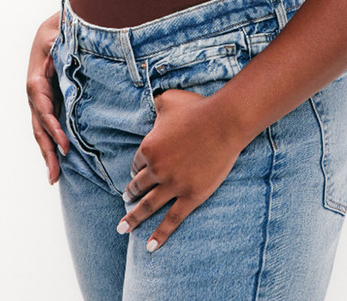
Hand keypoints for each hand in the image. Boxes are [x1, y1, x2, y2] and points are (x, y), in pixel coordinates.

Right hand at [25, 11, 68, 183]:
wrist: (53, 30)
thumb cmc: (56, 33)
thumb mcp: (55, 35)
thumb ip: (56, 43)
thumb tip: (57, 46)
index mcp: (36, 83)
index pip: (44, 111)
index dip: (53, 130)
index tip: (65, 146)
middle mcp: (35, 96)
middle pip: (39, 128)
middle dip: (47, 151)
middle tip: (55, 175)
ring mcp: (39, 101)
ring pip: (41, 131)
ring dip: (47, 154)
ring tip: (54, 177)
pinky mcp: (48, 103)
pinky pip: (48, 127)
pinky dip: (51, 144)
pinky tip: (57, 160)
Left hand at [118, 88, 246, 250]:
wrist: (224, 122)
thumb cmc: (197, 108)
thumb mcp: (168, 100)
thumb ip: (156, 105)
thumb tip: (152, 104)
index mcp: (148, 148)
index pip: (136, 164)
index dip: (136, 169)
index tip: (137, 174)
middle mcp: (156, 170)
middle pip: (138, 186)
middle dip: (130, 195)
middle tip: (125, 201)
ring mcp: (173, 185)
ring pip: (148, 206)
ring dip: (133, 217)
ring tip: (123, 227)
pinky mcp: (191, 196)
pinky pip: (172, 220)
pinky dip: (160, 235)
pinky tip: (149, 247)